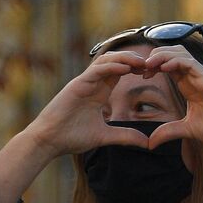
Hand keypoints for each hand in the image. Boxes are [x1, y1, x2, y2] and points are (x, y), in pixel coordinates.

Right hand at [24, 51, 152, 157]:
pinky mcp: (76, 86)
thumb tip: (147, 143)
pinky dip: (111, 67)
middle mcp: (92, 83)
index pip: (120, 72)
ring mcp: (84, 83)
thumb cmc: (72, 137)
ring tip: (142, 62)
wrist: (49, 142)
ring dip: (125, 58)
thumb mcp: (106, 136)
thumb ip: (126, 136)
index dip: (136, 68)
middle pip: (115, 61)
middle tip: (152, 63)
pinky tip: (125, 68)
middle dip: (134, 59)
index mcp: (99, 92)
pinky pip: (95, 71)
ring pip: (106, 61)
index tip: (153, 72)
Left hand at [141, 45, 202, 149]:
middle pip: (171, 53)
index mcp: (188, 85)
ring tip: (148, 65)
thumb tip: (149, 143)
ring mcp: (201, 76)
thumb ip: (168, 132)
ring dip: (162, 55)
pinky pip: (189, 62)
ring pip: (179, 53)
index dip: (152, 66)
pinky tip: (163, 68)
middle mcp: (194, 77)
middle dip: (154, 57)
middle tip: (140, 68)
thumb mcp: (186, 130)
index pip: (167, 65)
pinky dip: (174, 61)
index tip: (140, 76)